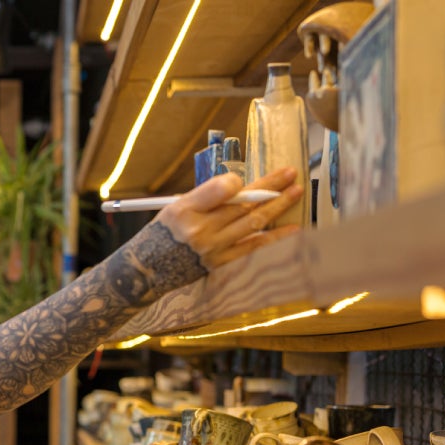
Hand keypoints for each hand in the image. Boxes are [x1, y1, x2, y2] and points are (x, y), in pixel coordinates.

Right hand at [154, 167, 303, 269]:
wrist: (148, 271)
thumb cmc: (165, 234)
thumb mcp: (175, 207)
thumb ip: (206, 196)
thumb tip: (241, 186)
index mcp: (185, 210)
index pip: (218, 189)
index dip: (236, 182)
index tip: (243, 178)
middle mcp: (200, 230)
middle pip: (242, 204)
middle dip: (270, 187)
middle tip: (291, 173)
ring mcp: (214, 249)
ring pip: (253, 223)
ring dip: (278, 207)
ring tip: (296, 192)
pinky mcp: (222, 264)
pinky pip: (254, 249)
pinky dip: (275, 238)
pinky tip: (292, 229)